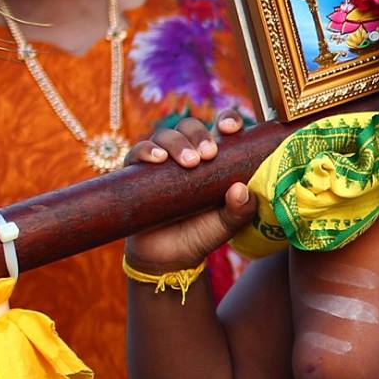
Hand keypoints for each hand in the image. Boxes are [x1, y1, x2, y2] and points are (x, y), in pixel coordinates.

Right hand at [125, 111, 256, 271]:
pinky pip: (137, 152)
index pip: (221, 128)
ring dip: (177, 143)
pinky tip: (158, 160)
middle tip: (208, 155)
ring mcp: (161, 162)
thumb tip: (241, 190)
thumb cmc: (202, 234)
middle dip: (199, 135)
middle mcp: (186, 154)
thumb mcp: (227, 225)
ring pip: (165, 135)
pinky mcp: (137, 173)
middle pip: (190, 127)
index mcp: (214, 159)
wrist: (169, 258)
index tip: (231, 128)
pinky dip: (147, 151)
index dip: (227, 120)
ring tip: (188, 163)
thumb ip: (240, 210)